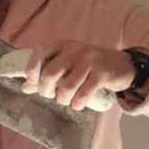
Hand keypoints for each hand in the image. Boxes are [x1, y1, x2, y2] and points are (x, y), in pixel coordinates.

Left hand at [20, 41, 134, 109]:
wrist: (123, 65)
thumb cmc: (88, 65)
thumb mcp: (67, 63)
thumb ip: (48, 72)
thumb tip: (26, 87)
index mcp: (62, 45)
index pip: (39, 53)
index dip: (31, 70)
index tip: (32, 83)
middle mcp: (75, 50)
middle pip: (50, 73)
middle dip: (46, 90)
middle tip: (50, 95)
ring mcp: (90, 61)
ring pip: (66, 87)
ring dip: (62, 99)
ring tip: (65, 100)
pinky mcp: (102, 74)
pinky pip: (83, 94)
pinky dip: (77, 104)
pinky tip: (78, 104)